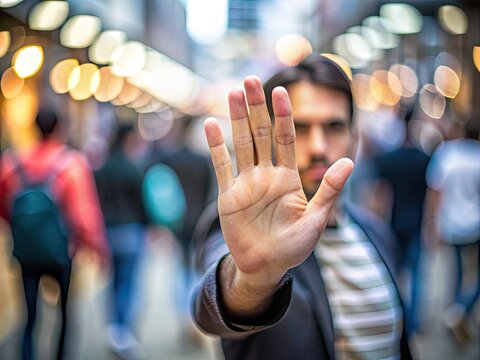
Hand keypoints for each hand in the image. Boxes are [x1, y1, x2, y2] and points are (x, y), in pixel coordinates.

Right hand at [205, 77, 352, 296]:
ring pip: (240, 144)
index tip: (281, 92)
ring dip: (236, 119)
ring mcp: (246, 183)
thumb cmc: (294, 246)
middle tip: (251, 80)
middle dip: (256, 108)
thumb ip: (330, 190)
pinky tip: (210, 124)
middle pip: (260, 134)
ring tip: (233, 92)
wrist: (266, 266)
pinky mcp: (228, 195)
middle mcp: (266, 174)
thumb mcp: (316, 219)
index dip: (284, 116)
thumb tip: (349, 162)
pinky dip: (215, 147)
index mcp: (287, 177)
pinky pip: (221, 166)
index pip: (285, 139)